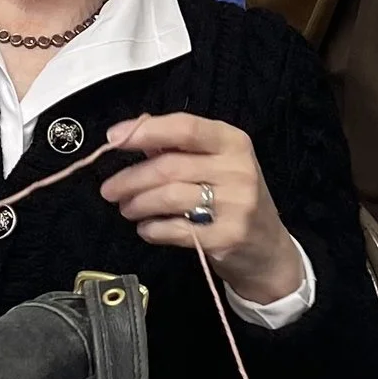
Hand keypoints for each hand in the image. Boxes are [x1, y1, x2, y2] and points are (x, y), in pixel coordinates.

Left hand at [99, 114, 303, 306]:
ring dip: (137, 204)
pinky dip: (152, 229)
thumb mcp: (218, 165)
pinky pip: (175, 229)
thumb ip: (179, 149)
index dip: (145, 131)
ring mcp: (236, 204)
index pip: (185, 128)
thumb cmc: (235, 199)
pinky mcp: (227, 237)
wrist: (269, 250)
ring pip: (169, 197)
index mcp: (233, 142)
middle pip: (169, 166)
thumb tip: (134, 133)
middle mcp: (238, 169)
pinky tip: (146, 228)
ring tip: (127, 209)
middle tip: (109, 189)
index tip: (113, 138)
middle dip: (130, 178)